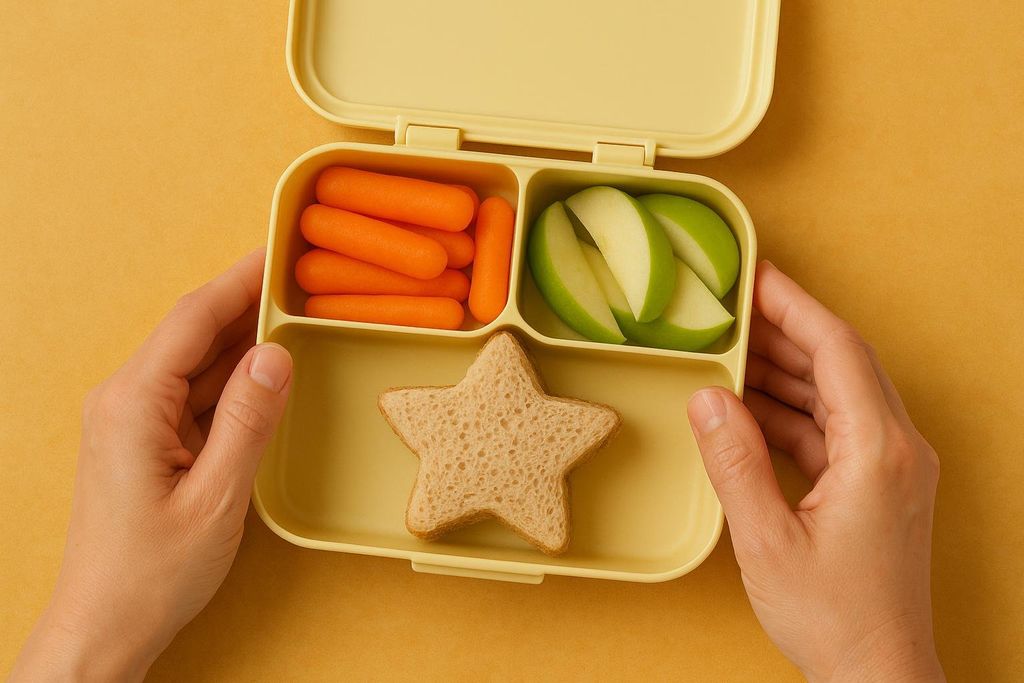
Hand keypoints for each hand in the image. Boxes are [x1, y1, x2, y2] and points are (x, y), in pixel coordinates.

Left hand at [11, 250, 291, 680]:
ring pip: (195, 362)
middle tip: (300, 282)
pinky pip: (193, 393)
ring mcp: (131, 419)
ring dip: (242, 341)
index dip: (240, 280)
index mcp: (133, 403)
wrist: (103, 626)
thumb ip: (248, 420)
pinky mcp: (143, 439)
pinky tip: (266, 372)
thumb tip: (275, 354)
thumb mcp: (215, 497)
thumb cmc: (151, 573)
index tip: (279, 253)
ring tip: (294, 318)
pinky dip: (232, 379)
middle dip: (247, 303)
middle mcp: (124, 400)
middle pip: (193, 332)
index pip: (193, 319)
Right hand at [688, 261, 942, 681]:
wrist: (878, 673)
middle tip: (735, 307)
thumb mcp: (766, 540)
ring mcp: (892, 467)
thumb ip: (734, 462)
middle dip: (787, 330)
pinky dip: (792, 411)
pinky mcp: (880, 485)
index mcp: (879, 452)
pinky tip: (749, 411)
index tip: (758, 277)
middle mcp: (897, 449)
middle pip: (842, 363)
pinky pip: (834, 427)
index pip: (838, 351)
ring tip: (732, 353)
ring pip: (838, 393)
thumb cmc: (834, 617)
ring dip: (786, 371)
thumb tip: (707, 398)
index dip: (796, 306)